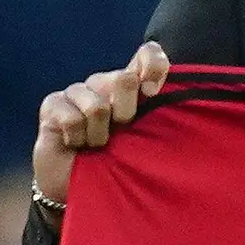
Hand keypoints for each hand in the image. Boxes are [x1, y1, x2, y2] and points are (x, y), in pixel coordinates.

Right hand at [33, 40, 168, 200]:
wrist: (80, 189)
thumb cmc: (119, 166)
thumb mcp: (147, 145)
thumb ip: (164, 122)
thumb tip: (191, 110)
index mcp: (133, 87)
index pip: (148, 56)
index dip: (153, 65)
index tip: (153, 91)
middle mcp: (106, 83)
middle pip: (124, 79)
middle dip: (126, 115)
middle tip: (119, 135)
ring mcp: (78, 91)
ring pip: (97, 106)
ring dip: (98, 136)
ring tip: (95, 147)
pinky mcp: (53, 103)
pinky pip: (72, 118)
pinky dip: (77, 140)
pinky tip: (75, 145)